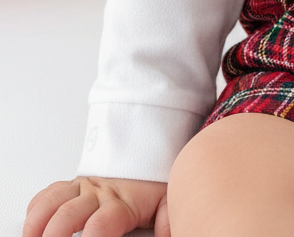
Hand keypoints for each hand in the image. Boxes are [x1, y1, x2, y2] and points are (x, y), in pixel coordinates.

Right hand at [23, 176, 168, 236]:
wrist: (148, 149)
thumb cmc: (154, 182)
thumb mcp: (168, 200)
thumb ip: (169, 218)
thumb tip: (176, 233)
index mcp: (120, 203)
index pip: (102, 224)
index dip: (94, 236)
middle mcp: (96, 194)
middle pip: (68, 215)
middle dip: (56, 233)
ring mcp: (81, 189)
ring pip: (53, 201)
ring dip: (39, 222)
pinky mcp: (72, 186)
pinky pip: (48, 193)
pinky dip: (36, 209)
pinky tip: (32, 226)